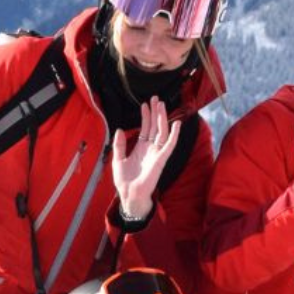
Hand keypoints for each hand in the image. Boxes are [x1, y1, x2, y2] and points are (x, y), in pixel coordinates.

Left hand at [109, 99, 173, 223]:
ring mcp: (156, 153)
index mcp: (140, 148)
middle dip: (155, 112)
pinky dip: (174, 135)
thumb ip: (119, 145)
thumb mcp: (117, 160)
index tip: (145, 104)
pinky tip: (176, 124)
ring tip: (161, 104)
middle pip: (154, 127)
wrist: (129, 195)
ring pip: (161, 132)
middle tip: (156, 98)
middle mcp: (150, 149)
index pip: (145, 128)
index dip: (145, 116)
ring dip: (162, 118)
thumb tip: (120, 129)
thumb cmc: (125, 181)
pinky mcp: (161, 160)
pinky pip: (169, 145)